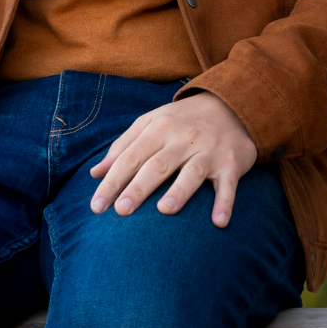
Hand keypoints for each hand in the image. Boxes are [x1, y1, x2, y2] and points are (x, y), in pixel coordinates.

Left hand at [89, 93, 257, 227]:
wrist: (231, 105)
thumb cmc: (182, 121)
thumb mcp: (151, 123)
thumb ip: (123, 146)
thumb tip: (95, 173)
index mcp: (160, 128)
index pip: (131, 157)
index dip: (112, 181)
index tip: (96, 207)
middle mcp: (184, 138)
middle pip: (158, 165)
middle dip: (138, 187)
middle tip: (121, 211)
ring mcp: (209, 151)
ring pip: (192, 172)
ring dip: (180, 191)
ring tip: (164, 211)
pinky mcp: (231, 163)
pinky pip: (228, 185)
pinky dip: (225, 202)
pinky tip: (219, 222)